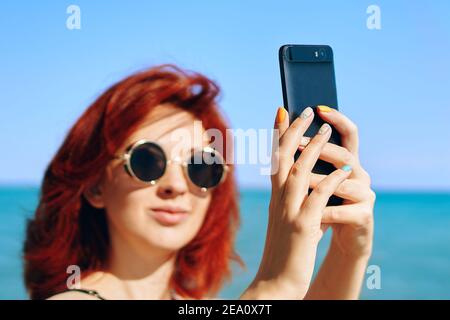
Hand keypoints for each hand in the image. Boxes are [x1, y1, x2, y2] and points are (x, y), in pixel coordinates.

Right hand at [245, 106, 353, 298]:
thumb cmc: (284, 253)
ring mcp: (289, 212)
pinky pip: (318, 197)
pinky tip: (344, 168)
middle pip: (284, 158)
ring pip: (299, 171)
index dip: (278, 135)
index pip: (275, 159)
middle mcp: (279, 201)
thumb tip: (315, 192)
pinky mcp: (303, 227)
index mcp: (275, 198)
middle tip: (306, 110)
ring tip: (325, 129)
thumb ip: (298, 204)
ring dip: (313, 148)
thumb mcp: (288, 222)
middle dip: (294, 131)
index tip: (282, 113)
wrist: (276, 283)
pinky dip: (330, 180)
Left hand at [300, 106, 375, 259]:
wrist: (345, 239)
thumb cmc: (328, 205)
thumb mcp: (319, 181)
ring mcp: (365, 195)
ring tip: (300, 183)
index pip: (349, 133)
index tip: (318, 108)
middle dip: (321, 149)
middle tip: (299, 144)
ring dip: (318, 182)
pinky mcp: (364, 216)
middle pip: (345, 155)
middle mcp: (360, 174)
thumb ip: (310, 160)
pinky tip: (311, 214)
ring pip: (343, 184)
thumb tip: (289, 131)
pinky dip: (324, 212)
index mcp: (348, 163)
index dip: (337, 119)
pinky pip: (342, 212)